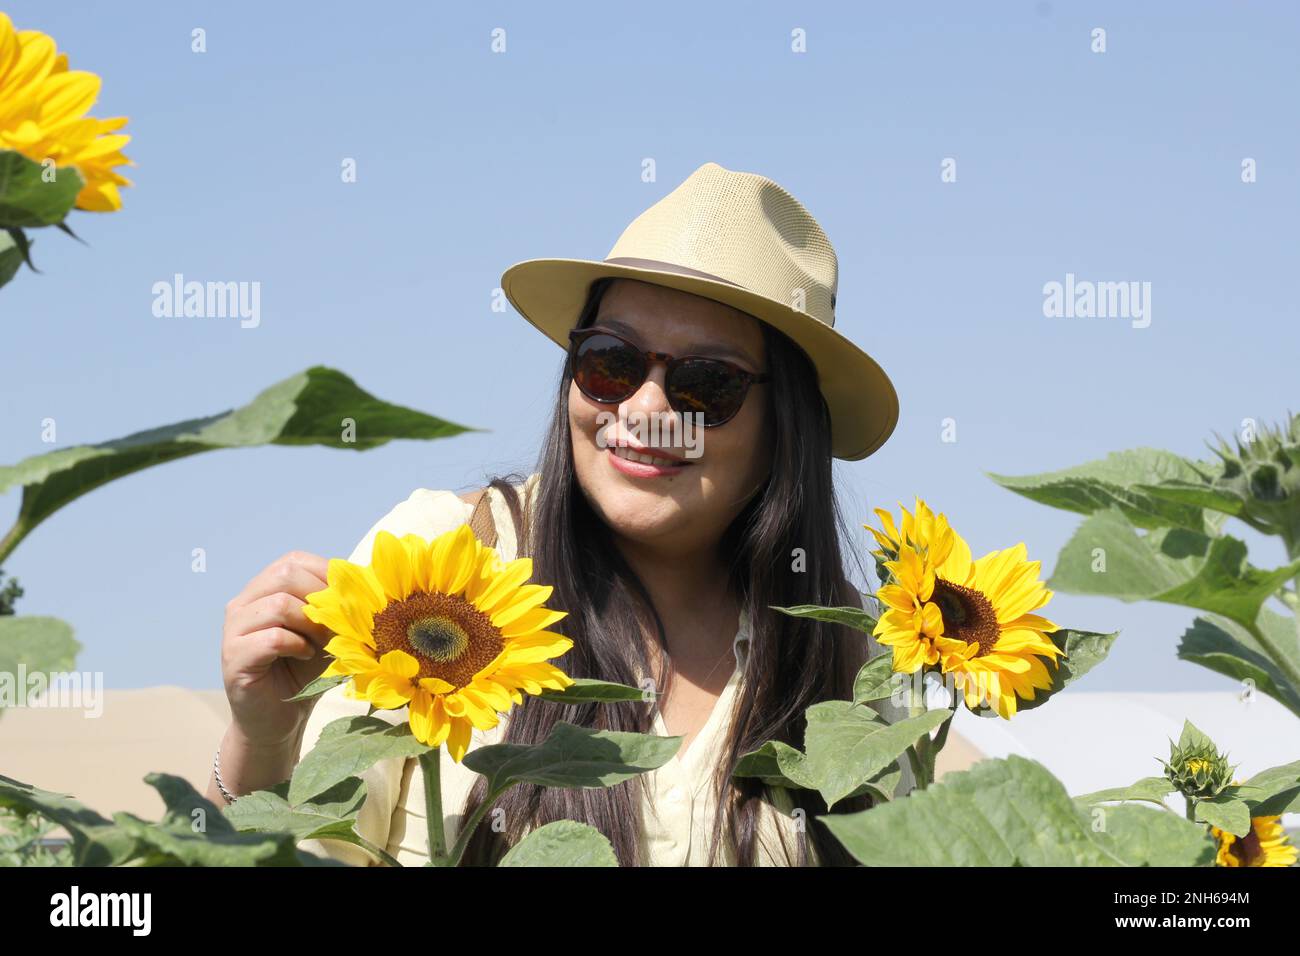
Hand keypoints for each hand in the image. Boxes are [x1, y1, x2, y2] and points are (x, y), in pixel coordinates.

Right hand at [221, 550, 336, 749]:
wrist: (279, 719)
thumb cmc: (305, 671)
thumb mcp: (326, 631)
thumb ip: (335, 606)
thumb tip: (364, 583)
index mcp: (264, 589)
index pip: (294, 561)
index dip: (326, 575)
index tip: (348, 600)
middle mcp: (243, 603)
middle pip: (285, 575)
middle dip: (320, 598)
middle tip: (334, 624)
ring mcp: (233, 629)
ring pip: (278, 604)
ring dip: (310, 623)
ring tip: (319, 643)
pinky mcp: (233, 657)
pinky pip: (271, 638)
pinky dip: (296, 645)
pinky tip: (305, 656)